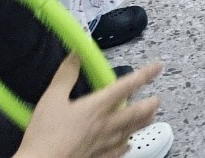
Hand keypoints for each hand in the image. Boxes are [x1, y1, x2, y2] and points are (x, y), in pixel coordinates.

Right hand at [16, 55, 162, 157]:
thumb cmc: (46, 134)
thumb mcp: (51, 99)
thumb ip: (65, 76)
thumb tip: (76, 56)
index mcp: (96, 107)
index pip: (125, 87)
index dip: (144, 75)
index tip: (157, 68)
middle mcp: (105, 125)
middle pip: (134, 113)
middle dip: (149, 104)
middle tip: (158, 99)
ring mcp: (103, 144)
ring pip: (129, 132)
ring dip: (142, 123)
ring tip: (152, 117)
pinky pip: (117, 151)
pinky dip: (125, 145)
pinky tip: (128, 144)